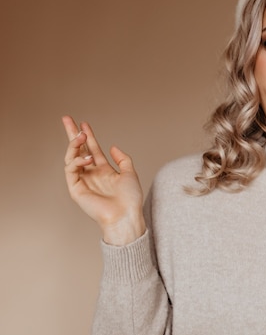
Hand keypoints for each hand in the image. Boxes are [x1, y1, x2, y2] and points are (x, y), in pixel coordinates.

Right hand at [62, 116, 145, 244]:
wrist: (125, 215)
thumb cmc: (130, 198)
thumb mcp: (130, 173)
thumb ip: (122, 159)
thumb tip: (113, 147)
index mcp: (103, 170)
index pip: (92, 149)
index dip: (89, 136)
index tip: (84, 123)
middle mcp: (91, 174)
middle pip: (78, 149)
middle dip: (72, 134)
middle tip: (67, 118)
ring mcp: (82, 181)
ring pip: (71, 157)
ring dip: (75, 144)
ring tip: (81, 135)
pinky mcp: (76, 189)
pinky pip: (70, 170)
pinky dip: (77, 161)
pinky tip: (87, 158)